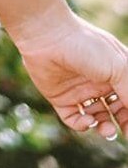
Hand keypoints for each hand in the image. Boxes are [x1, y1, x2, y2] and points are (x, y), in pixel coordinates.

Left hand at [14, 12, 127, 140]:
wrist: (48, 36)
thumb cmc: (87, 46)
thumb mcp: (118, 67)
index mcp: (115, 72)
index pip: (127, 98)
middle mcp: (98, 82)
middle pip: (115, 110)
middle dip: (122, 123)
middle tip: (124, 132)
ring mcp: (79, 90)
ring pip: (97, 117)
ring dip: (104, 127)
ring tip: (107, 130)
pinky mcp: (60, 97)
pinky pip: (73, 118)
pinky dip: (82, 125)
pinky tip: (87, 120)